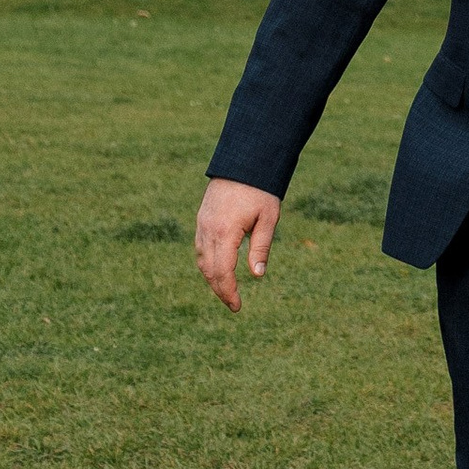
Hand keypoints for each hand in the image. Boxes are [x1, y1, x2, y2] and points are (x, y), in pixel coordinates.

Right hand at [196, 178, 282, 306]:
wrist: (244, 160)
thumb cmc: (260, 189)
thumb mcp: (267, 219)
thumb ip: (260, 248)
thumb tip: (256, 276)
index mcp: (225, 232)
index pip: (222, 272)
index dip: (229, 292)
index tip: (237, 307)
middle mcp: (208, 230)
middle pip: (209, 270)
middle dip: (220, 290)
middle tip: (233, 304)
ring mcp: (202, 223)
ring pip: (202, 260)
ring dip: (212, 278)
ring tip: (227, 290)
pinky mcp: (202, 218)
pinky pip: (200, 247)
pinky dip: (207, 263)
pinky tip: (218, 269)